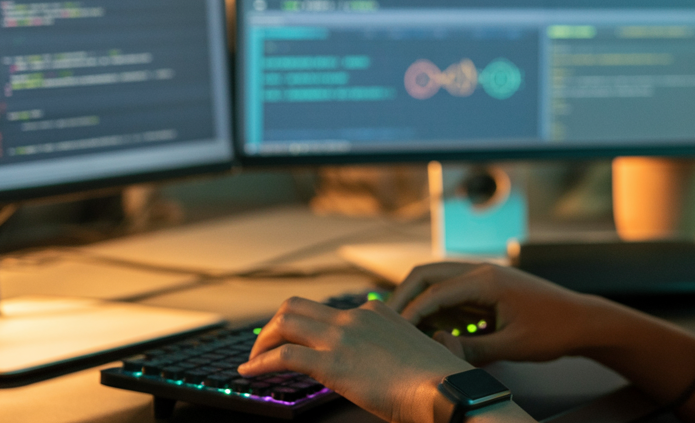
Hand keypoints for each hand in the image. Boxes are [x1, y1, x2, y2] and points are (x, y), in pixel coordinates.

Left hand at [239, 297, 472, 422]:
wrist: (445, 389)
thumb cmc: (440, 380)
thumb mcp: (425, 350)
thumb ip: (415, 344)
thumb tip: (429, 346)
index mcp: (378, 312)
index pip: (331, 311)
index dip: (308, 327)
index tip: (299, 341)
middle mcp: (356, 317)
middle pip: (298, 305)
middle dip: (275, 324)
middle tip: (266, 344)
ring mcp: (342, 337)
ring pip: (284, 321)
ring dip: (263, 339)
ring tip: (253, 358)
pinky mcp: (331, 363)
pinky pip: (282, 356)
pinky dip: (259, 362)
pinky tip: (250, 372)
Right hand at [388, 263, 593, 365]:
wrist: (581, 320)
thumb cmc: (553, 331)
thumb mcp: (511, 346)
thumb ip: (471, 349)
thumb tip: (436, 349)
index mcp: (486, 280)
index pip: (433, 291)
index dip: (409, 312)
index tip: (393, 332)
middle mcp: (481, 271)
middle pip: (426, 273)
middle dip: (403, 297)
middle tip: (385, 322)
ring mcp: (484, 276)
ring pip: (437, 279)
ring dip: (418, 299)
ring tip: (403, 327)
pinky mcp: (487, 287)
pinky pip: (452, 290)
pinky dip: (436, 305)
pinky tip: (432, 328)